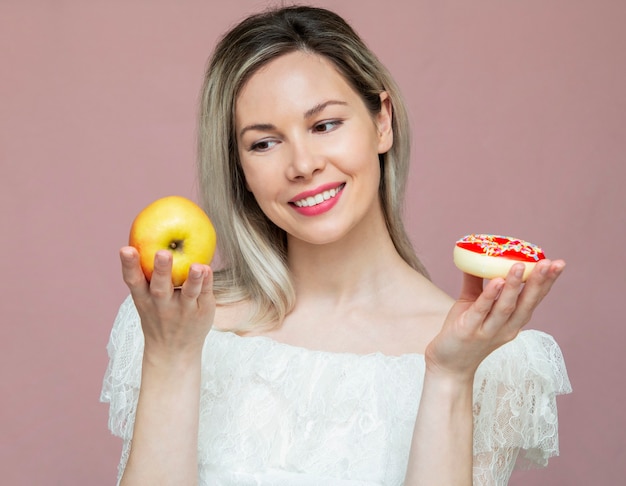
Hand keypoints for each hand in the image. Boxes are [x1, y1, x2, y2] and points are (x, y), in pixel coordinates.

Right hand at [120, 246, 214, 364]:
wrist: (174, 352)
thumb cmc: (159, 317)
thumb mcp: (147, 300)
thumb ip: (148, 275)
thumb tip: (153, 236)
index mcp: (145, 300)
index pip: (133, 281)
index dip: (129, 265)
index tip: (126, 249)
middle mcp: (163, 306)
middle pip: (160, 287)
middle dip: (160, 270)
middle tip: (162, 252)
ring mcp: (184, 311)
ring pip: (188, 294)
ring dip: (192, 279)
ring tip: (197, 266)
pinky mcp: (202, 312)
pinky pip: (205, 295)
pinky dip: (207, 283)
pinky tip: (207, 269)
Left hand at [425, 259, 564, 381]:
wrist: (447, 365)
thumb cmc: (463, 334)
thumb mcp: (472, 305)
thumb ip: (477, 283)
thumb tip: (476, 256)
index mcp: (512, 321)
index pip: (534, 299)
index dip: (547, 282)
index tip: (558, 263)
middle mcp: (506, 327)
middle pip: (527, 303)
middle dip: (540, 282)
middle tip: (551, 263)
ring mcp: (488, 330)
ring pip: (506, 306)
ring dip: (514, 286)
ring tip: (520, 265)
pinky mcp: (470, 331)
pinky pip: (482, 311)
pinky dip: (490, 296)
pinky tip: (497, 281)